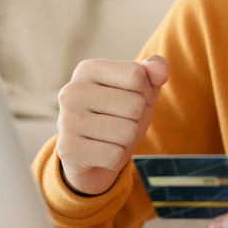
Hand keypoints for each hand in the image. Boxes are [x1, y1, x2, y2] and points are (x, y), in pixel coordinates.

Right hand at [56, 56, 169, 194]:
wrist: (92, 155)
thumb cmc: (119, 114)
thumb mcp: (140, 90)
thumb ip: (154, 72)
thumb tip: (161, 71)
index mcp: (87, 69)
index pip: (136, 74)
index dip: (145, 91)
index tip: (130, 98)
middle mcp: (71, 91)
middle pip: (134, 105)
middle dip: (136, 118)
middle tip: (119, 121)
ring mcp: (66, 121)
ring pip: (127, 133)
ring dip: (127, 139)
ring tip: (110, 137)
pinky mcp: (68, 150)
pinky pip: (115, 156)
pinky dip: (116, 158)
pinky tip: (101, 152)